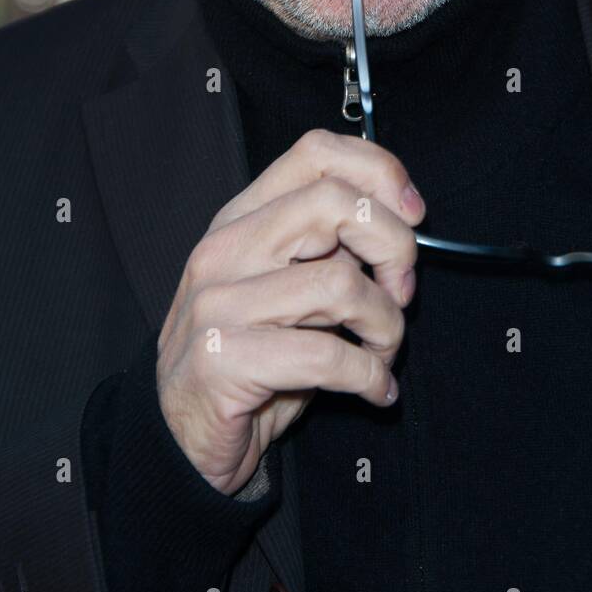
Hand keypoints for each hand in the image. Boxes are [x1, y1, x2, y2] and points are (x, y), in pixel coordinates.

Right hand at [156, 129, 423, 494]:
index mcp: (242, 219)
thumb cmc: (250, 360)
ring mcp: (219, 302)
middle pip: (335, 203)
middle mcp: (226, 249)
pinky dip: (369, 375)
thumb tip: (402, 227)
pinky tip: (374, 389)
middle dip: (393, 247)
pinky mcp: (223, 359)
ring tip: (383, 350)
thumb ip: (327, 249)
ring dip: (386, 325)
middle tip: (400, 292)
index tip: (412, 215)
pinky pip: (326, 355)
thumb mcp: (286, 289)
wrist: (180, 437)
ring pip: (340, 282)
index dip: (379, 172)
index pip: (316, 153)